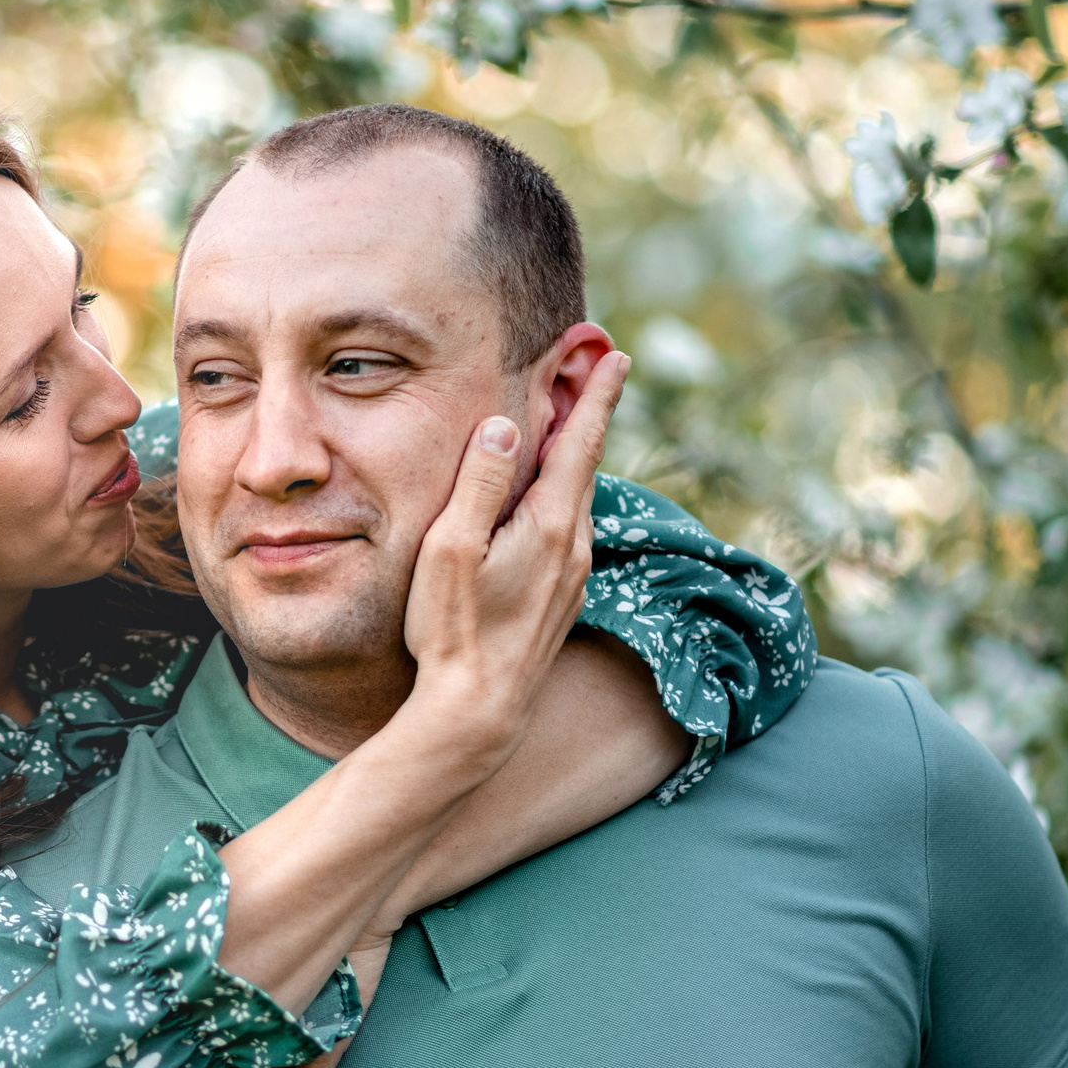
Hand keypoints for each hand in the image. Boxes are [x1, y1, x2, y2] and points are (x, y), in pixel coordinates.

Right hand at [401, 351, 627, 762]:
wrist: (478, 710)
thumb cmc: (453, 629)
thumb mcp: (451, 548)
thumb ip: (479, 485)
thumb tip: (503, 428)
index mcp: (549, 524)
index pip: (582, 443)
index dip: (599, 396)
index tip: (617, 356)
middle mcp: (573, 546)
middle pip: (585, 465)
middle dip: (589, 416)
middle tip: (593, 373)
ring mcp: (572, 575)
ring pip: (578, 499)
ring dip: (575, 458)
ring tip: (568, 426)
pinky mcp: (562, 598)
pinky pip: (570, 529)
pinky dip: (564, 496)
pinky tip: (546, 499)